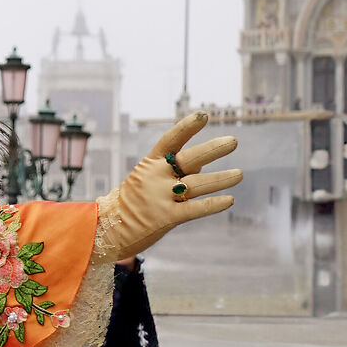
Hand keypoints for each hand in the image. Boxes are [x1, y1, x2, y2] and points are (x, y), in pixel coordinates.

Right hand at [95, 114, 242, 259]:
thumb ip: (175, 170)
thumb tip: (203, 162)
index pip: (171, 140)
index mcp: (149, 164)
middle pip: (189, 159)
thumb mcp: (148, 180)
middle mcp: (156, 177)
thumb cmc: (132, 203)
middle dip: (213, 149)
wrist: (106, 230)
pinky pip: (194, 209)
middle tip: (234, 141)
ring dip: (221, 179)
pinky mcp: (165, 218)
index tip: (204, 115)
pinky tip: (229, 200)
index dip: (187, 127)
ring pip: (197, 184)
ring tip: (239, 174)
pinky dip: (213, 204)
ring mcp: (160, 197)